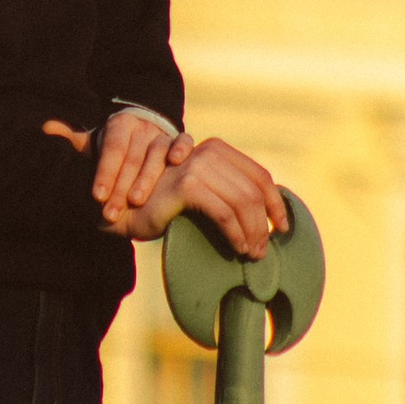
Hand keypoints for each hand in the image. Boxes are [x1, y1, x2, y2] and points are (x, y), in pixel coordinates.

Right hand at [42, 118, 285, 258]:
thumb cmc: (163, 204)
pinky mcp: (186, 185)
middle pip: (254, 190)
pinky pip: (224, 213)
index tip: (282, 226)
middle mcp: (208, 151)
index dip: (276, 202)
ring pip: (243, 203)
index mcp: (217, 149)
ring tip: (252, 253)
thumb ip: (228, 192)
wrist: (122, 207)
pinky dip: (236, 233)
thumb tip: (266, 215)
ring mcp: (196, 165)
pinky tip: (237, 247)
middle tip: (264, 249)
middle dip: (265, 223)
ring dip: (253, 232)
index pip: (259, 175)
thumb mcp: (203, 192)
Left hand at [82, 105, 191, 226]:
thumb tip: (46, 128)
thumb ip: (74, 140)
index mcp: (119, 126)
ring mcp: (162, 134)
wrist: (145, 132)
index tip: (97, 196)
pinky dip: (181, 148)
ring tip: (136, 201)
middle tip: (111, 213)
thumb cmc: (116, 146)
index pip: (111, 149)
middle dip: (121, 187)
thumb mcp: (96, 142)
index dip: (105, 173)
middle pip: (132, 157)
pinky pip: (183, 140)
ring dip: (147, 177)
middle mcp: (141, 128)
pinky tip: (176, 161)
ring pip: (156, 152)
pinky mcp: (180, 140)